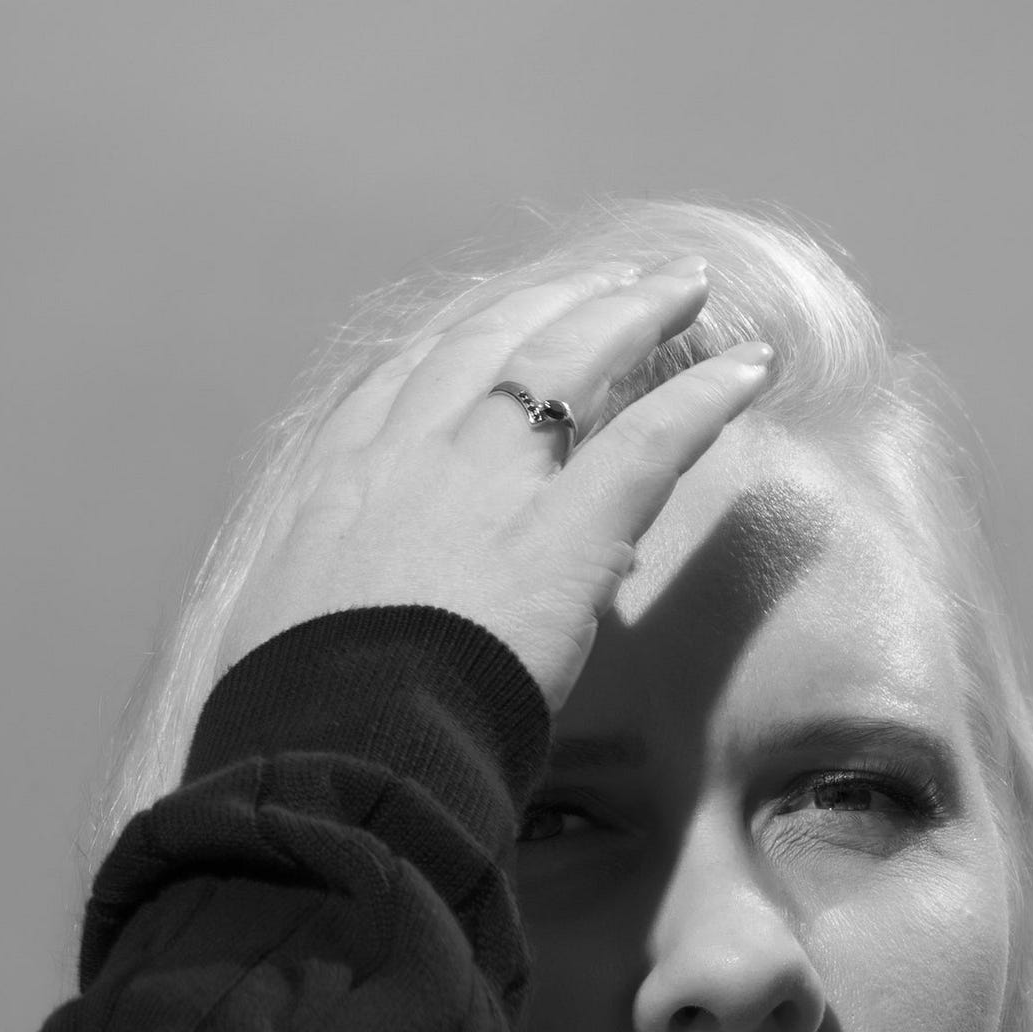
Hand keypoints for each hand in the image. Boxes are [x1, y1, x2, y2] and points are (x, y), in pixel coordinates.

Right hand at [218, 258, 772, 716]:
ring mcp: (487, 484)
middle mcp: (410, 457)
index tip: (499, 327)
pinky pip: (647, 443)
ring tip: (681, 288)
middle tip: (607, 283)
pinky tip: (749, 369)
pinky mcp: (563, 533)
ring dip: (629, 313)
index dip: (462, 347)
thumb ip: (321, 607)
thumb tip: (336, 628)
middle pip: (488, 345)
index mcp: (338, 487)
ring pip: (566, 360)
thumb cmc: (299, 719)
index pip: (404, 385)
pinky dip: (703, 399)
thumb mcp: (282, 635)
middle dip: (552, 304)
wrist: (333, 748)